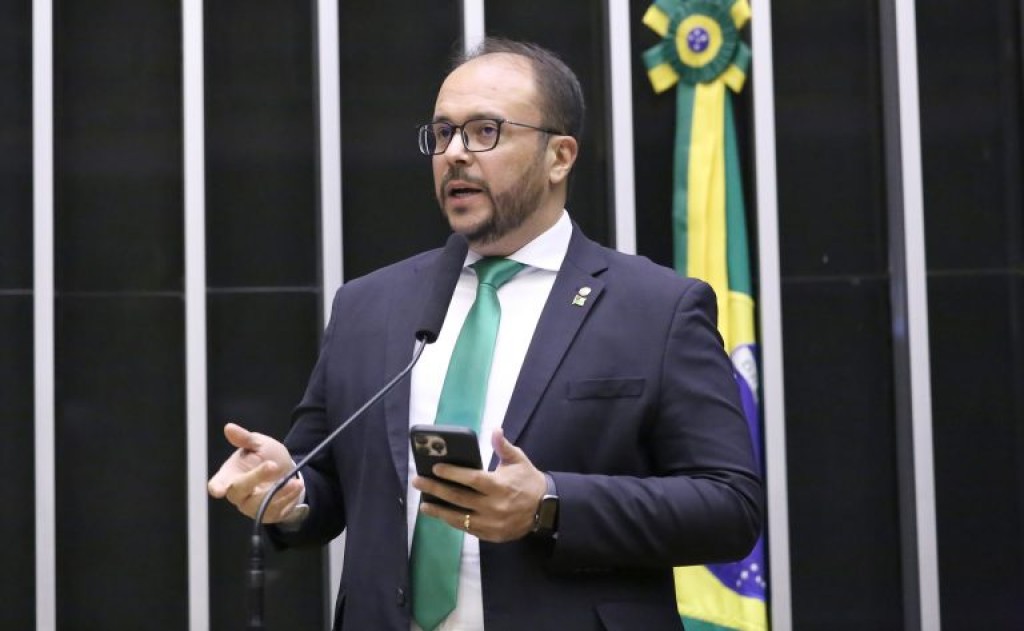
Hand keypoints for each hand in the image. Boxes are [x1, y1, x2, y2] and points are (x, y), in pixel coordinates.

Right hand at [207, 422, 304, 523]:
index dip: (217, 487)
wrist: (287, 470)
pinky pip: (275, 510)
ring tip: (294, 481)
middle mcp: (238, 494)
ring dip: (278, 493)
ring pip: (259, 505)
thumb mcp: (258, 443)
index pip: (217, 483)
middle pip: (239, 491)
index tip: (218, 490)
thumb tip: (229, 428)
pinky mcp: (267, 514)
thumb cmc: (266, 456)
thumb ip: (245, 438)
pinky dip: (288, 498)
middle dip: (255, 478)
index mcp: (229, 475)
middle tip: (272, 465)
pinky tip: (296, 487)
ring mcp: (251, 507)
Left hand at [412, 428, 545, 541]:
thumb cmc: (529, 481)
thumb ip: (503, 447)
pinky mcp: (490, 535)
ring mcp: (491, 523)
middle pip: (458, 498)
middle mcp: (493, 506)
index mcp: (499, 486)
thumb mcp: (519, 461)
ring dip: (439, 511)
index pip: (471, 479)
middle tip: (418, 482)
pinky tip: (442, 515)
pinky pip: (467, 529)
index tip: (435, 468)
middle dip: (435, 489)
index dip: (452, 474)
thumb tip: (495, 430)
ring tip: (424, 504)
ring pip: (459, 518)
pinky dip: (453, 522)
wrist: (545, 509)